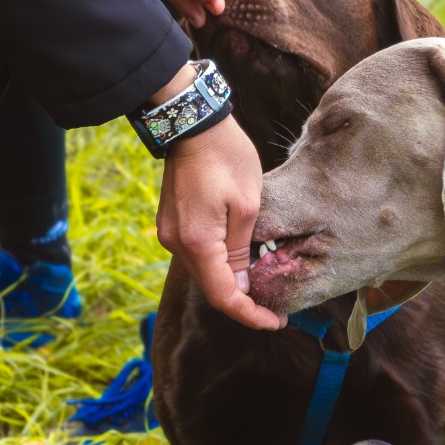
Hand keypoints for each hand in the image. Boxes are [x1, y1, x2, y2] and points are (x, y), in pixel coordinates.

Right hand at [157, 111, 283, 330]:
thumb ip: (242, 249)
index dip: (250, 314)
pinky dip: (217, 264)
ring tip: (260, 284)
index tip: (275, 321)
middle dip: (242, 301)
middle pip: (211, 287)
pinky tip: (239, 261)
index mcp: (198, 243)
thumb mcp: (248, 205)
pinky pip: (196, 254)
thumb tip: (239, 284)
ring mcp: (169, 233)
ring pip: (203, 271)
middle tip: (274, 307)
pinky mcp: (170, 222)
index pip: (223, 296)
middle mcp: (176, 244)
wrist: (193, 124)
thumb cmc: (226, 158)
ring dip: (229, 282)